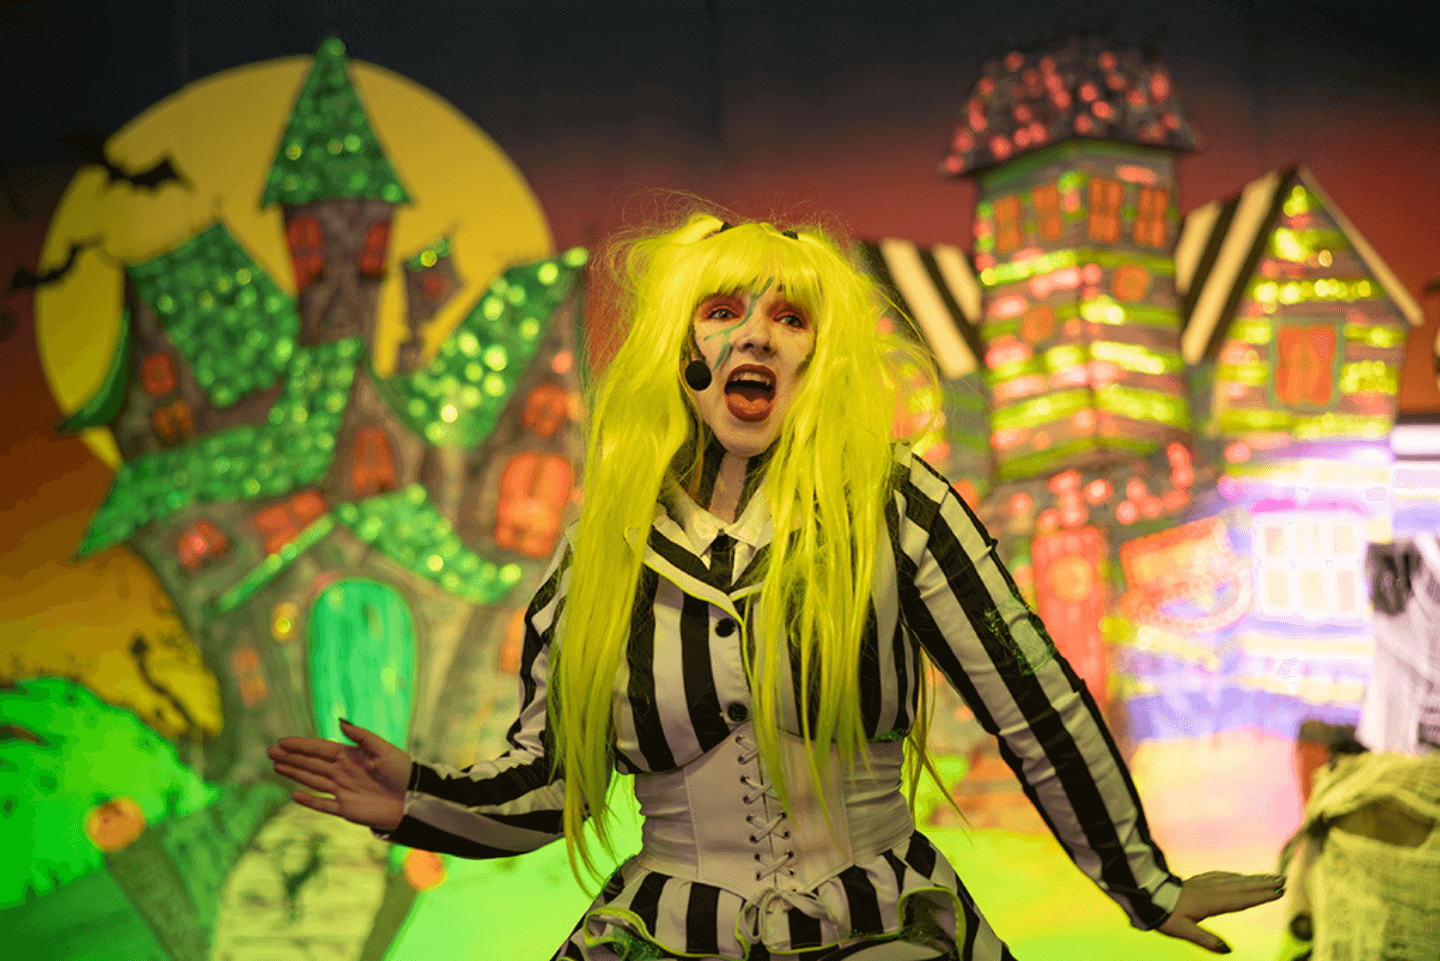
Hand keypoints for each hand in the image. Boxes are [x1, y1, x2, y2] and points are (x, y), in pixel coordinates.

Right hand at [267, 719, 410, 831]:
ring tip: (276, 766)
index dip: (301, 745)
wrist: (413, 799)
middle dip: (291, 757)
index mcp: (351, 756)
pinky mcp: (346, 809)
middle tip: (270, 752)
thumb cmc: (402, 771)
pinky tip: (294, 795)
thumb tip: (339, 721)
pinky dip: (309, 801)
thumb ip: (361, 736)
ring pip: (313, 780)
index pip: (320, 749)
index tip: (282, 741)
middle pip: (311, 763)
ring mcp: (343, 790)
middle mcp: (343, 772)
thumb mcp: (383, 749)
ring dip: (295, 773)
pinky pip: (323, 805)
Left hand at [1158, 871, 1286, 953]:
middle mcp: (1211, 890)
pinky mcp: (1198, 881)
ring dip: (1253, 878)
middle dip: (1263, 884)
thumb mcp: (1183, 931)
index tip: (1279, 892)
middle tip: (1283, 881)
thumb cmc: (1164, 915)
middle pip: (1242, 886)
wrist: (1146, 895)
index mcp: (1210, 902)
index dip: (1261, 896)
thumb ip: (1206, 940)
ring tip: (1270, 877)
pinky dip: (1236, 876)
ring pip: (1234, 880)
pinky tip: (1240, 877)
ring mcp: (1205, 883)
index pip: (1241, 899)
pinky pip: (1222, 876)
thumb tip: (1228, 950)